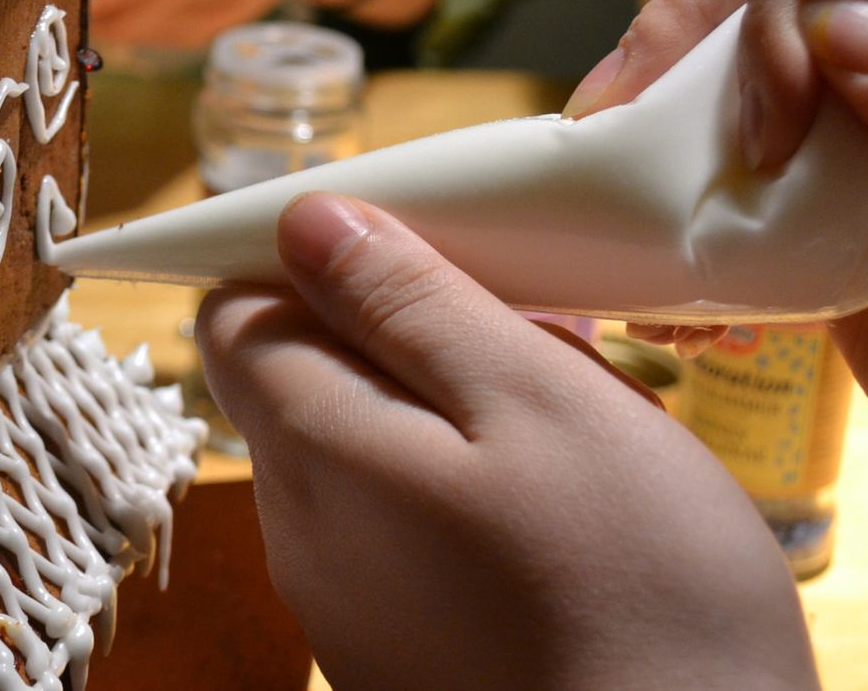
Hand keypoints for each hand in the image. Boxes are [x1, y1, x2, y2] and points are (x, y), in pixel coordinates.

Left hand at [197, 194, 816, 688]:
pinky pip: (389, 528)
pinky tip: (542, 510)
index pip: (234, 314)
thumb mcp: (535, 401)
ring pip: (350, 452)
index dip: (305, 260)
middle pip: (295, 380)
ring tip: (551, 429)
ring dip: (431, 412)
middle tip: (518, 339)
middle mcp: (298, 535)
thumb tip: (304, 219)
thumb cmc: (634, 585)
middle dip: (390, 334)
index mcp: (316, 455)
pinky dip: (447, 488)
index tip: (408, 247)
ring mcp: (339, 604)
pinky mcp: (388, 648)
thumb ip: (410, 304)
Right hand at [564, 0, 867, 496]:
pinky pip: (731, 161)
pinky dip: (678, 217)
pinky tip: (672, 300)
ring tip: (622, 220)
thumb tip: (841, 30)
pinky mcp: (836, 192)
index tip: (765, 126)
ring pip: (738, 58)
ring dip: (661, 133)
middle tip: (614, 116)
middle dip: (683, 35)